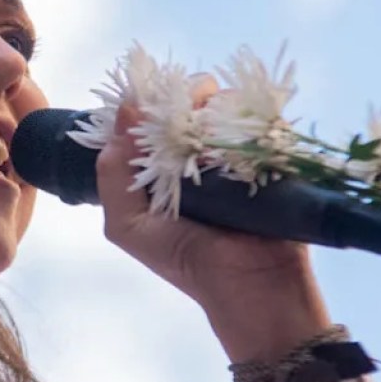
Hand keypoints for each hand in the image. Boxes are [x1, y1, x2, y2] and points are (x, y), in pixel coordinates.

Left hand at [95, 83, 331, 362]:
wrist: (249, 285)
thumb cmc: (185, 261)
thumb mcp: (128, 226)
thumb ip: (112, 176)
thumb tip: (124, 112)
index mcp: (158, 171)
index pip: (147, 122)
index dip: (144, 104)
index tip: (147, 97)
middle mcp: (195, 158)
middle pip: (187, 104)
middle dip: (184, 97)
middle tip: (190, 103)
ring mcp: (233, 154)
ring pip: (223, 105)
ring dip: (215, 104)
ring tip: (212, 120)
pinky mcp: (268, 154)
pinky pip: (258, 118)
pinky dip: (248, 112)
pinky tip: (238, 124)